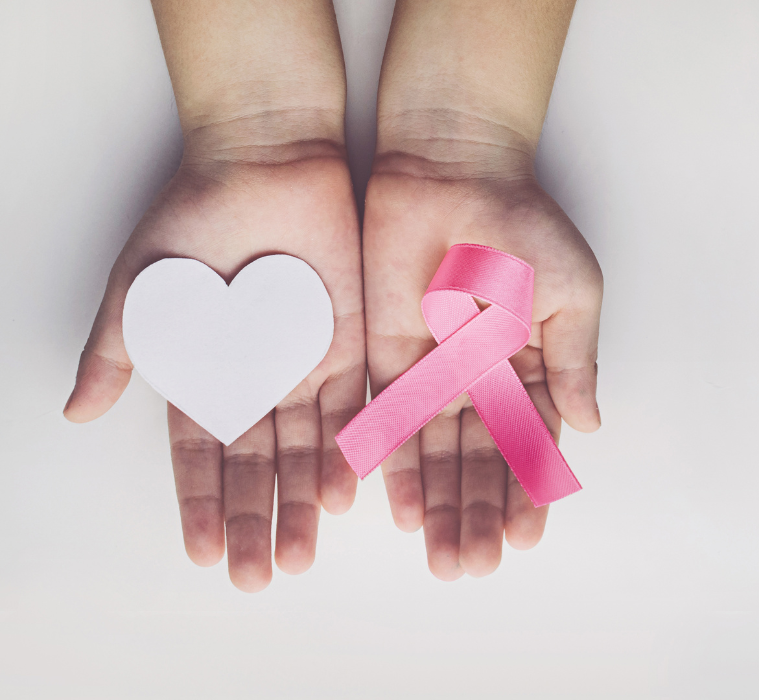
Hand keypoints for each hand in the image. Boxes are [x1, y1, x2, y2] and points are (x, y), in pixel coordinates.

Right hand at [64, 131, 364, 591]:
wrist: (266, 160)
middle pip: (257, 465)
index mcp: (204, 373)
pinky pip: (352, 405)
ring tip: (300, 554)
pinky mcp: (349, 343)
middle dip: (256, 520)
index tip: (202, 553)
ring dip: (302, 503)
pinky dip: (348, 448)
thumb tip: (74, 411)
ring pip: (305, 449)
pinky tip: (344, 492)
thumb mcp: (143, 287)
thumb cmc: (195, 216)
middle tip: (258, 576)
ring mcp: (304, 365)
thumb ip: (116, 350)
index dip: (201, 504)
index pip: (202, 455)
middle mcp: (256, 380)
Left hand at [363, 147, 601, 579]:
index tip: (524, 540)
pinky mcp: (386, 357)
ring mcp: (432, 373)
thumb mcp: (571, 291)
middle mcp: (480, 381)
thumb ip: (575, 360)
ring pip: (435, 456)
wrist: (452, 169)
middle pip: (479, 464)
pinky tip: (400, 510)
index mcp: (530, 367)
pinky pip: (387, 420)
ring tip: (441, 558)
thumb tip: (591, 426)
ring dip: (440, 508)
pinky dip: (392, 465)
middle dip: (478, 516)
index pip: (530, 446)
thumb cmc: (521, 223)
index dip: (528, 494)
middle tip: (474, 567)